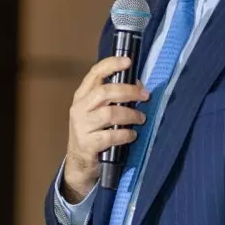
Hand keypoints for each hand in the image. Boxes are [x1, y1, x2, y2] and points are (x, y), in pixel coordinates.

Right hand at [63, 56, 149, 200]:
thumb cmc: (94, 132)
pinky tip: (132, 135)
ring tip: (141, 118)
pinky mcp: (88, 144)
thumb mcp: (98, 112)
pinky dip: (126, 134)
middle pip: (105, 92)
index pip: (95, 73)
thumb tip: (140, 86)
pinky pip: (111, 136)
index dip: (112, 64)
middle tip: (145, 96)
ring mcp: (82, 126)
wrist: (79, 163)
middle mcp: (79, 108)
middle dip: (129, 91)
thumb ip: (114, 98)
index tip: (129, 61)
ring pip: (110, 113)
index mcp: (82, 96)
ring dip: (130, 114)